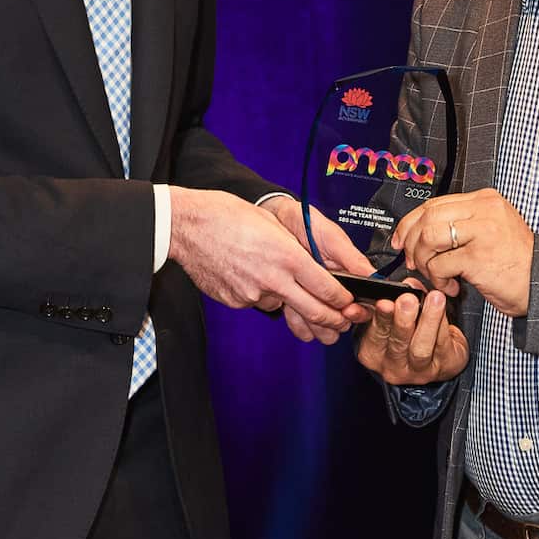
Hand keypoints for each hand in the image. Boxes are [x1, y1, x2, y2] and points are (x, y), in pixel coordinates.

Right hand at [168, 188, 367, 343]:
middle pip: (314, 311)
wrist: (188, 225)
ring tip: (275, 277)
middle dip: (333, 320)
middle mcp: (273, 279)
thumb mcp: (273, 225)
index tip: (350, 303)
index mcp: (287, 256)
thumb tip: (314, 270)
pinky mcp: (236, 301)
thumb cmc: (228, 216)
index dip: (344, 301)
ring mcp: (252, 294)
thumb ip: (295, 251)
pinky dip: (261, 293)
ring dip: (288, 300)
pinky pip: (257, 301)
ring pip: (282, 305)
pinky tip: (249, 274)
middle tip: (342, 322)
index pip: (327, 288)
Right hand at [355, 286, 468, 386]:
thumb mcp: (393, 318)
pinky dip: (443, 323)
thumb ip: (395, 301)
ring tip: (434, 299)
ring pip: (421, 348)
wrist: (438, 357)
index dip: (380, 318)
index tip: (384, 302)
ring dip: (428, 320)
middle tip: (408, 300)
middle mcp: (392, 366)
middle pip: (397, 344)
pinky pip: (443, 344)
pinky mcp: (443, 368)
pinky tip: (444, 307)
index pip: (374, 335)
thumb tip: (409, 284)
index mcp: (373, 353)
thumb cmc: (409, 334)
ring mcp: (418, 371)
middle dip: (403, 320)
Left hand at [391, 189, 533, 317]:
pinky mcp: (479, 257)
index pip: (435, 203)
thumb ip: (463, 224)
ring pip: (429, 237)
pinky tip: (451, 286)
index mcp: (485, 200)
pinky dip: (438, 279)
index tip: (401, 239)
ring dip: (424, 260)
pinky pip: (440, 264)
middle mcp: (484, 210)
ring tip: (435, 275)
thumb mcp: (492, 231)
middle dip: (411, 242)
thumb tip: (422, 232)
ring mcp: (482, 232)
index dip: (410, 222)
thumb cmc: (518, 262)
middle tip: (414, 261)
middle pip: (427, 217)